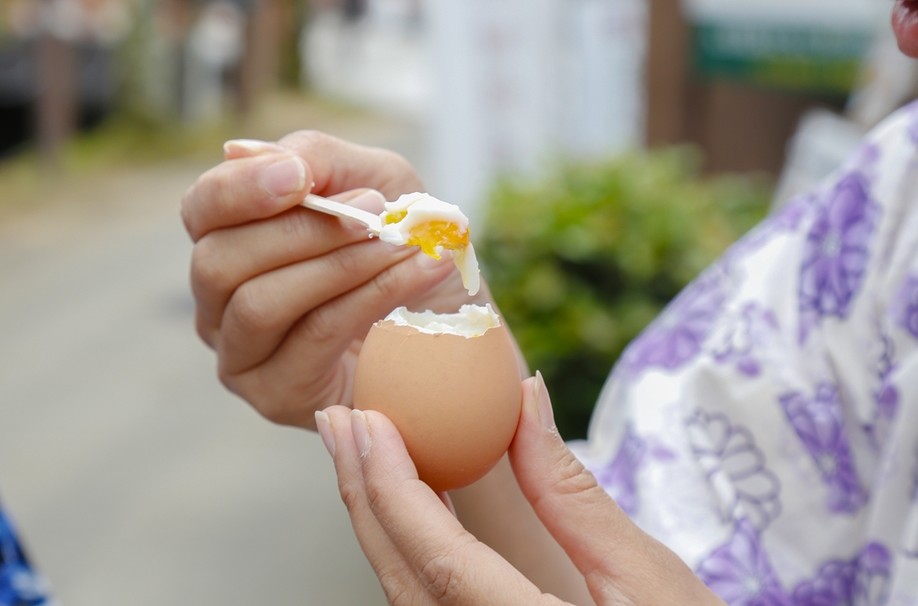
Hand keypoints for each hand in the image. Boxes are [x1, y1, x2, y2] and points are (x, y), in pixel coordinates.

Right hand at [182, 131, 480, 428]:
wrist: (454, 322)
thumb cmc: (404, 247)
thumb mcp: (376, 181)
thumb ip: (319, 158)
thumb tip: (258, 154)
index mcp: (229, 242)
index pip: (201, 210)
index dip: (238, 189)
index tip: (299, 175)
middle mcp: (218, 304)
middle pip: (219, 262)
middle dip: (301, 231)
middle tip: (375, 211)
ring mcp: (241, 356)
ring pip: (260, 304)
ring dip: (340, 265)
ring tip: (403, 244)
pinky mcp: (277, 395)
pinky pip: (312, 338)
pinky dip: (369, 297)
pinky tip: (416, 273)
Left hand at [314, 377, 723, 605]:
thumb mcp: (647, 575)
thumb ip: (572, 494)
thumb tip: (524, 401)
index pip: (437, 557)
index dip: (392, 485)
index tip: (367, 420)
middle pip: (401, 574)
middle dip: (362, 491)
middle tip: (340, 421)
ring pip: (405, 590)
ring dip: (377, 515)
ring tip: (361, 449)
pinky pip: (426, 599)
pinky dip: (405, 544)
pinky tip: (404, 501)